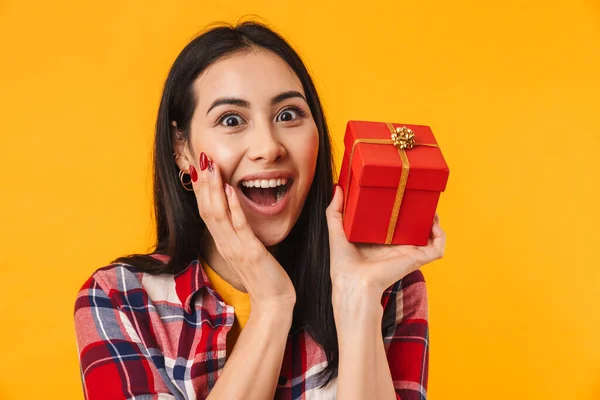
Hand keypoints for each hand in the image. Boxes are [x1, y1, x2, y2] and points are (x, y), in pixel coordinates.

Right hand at [189, 154, 295, 308]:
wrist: (273, 302)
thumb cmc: (262, 276)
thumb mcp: (246, 250)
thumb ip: (238, 233)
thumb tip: (234, 214)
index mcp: (224, 242)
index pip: (206, 211)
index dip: (200, 189)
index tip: (197, 168)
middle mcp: (225, 243)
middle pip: (206, 209)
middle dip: (203, 183)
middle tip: (199, 159)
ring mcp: (236, 248)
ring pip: (218, 214)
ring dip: (213, 189)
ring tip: (210, 167)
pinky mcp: (251, 252)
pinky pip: (240, 226)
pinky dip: (233, 207)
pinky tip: (230, 189)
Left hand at [326, 185, 444, 301]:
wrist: (354, 281)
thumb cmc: (344, 262)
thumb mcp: (337, 230)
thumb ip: (335, 210)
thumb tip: (338, 188)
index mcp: (381, 239)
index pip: (395, 221)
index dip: (401, 208)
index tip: (402, 193)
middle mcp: (397, 245)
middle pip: (415, 226)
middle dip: (420, 211)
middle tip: (419, 197)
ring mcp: (408, 252)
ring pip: (430, 235)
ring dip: (434, 221)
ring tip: (430, 208)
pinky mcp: (416, 259)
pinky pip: (438, 248)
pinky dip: (441, 236)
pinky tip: (435, 225)